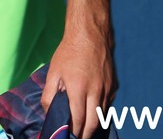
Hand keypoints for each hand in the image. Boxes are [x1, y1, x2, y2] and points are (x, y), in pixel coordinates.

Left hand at [41, 20, 115, 138]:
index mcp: (78, 89)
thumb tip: (49, 111)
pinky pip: (108, 104)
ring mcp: (106, 88)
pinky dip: (101, 111)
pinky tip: (93, 112)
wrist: (90, 34)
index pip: (78, 120)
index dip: (74, 131)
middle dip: (86, 134)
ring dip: (94, 125)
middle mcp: (95, 91)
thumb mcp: (53, 71)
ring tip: (85, 129)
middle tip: (78, 137)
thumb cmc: (68, 52)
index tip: (69, 135)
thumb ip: (49, 94)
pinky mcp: (113, 85)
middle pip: (93, 123)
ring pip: (102, 115)